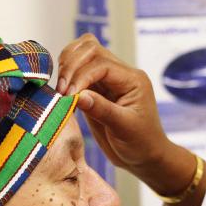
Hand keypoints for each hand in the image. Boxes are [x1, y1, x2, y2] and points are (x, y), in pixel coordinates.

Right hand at [57, 34, 205, 205]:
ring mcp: (108, 79)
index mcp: (133, 80)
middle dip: (71, 66)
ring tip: (61, 89)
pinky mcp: (96, 88)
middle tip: (62, 92)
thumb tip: (77, 95)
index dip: (81, 76)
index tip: (68, 96)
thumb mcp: (124, 128)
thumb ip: (102, 110)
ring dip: (67, 65)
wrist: (145, 156)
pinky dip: (67, 74)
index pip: (101, 64)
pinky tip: (62, 92)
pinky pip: (78, 70)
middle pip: (91, 49)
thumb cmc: (141, 144)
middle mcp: (121, 74)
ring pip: (83, 53)